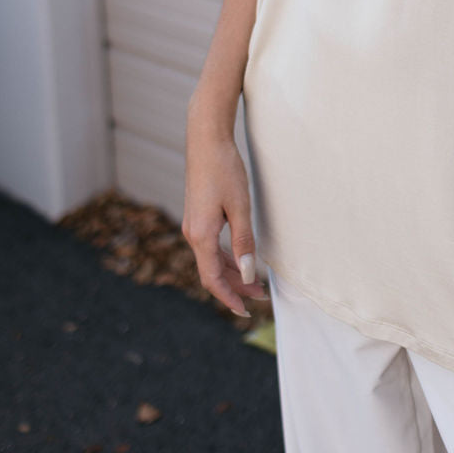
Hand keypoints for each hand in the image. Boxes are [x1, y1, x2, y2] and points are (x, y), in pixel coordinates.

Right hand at [182, 111, 268, 317]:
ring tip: (255, 282)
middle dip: (236, 287)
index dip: (229, 297)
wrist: (206, 141)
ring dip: (232, 273)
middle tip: (261, 296)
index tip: (245, 311)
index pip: (212, 279)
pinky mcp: (197, 216)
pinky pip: (210, 247)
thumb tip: (249, 275)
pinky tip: (240, 259)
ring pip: (211, 260)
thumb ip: (244, 242)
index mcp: (200, 235)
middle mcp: (192, 234)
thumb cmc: (224, 170)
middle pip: (212, 272)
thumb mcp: (240, 207)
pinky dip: (225, 258)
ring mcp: (193, 225)